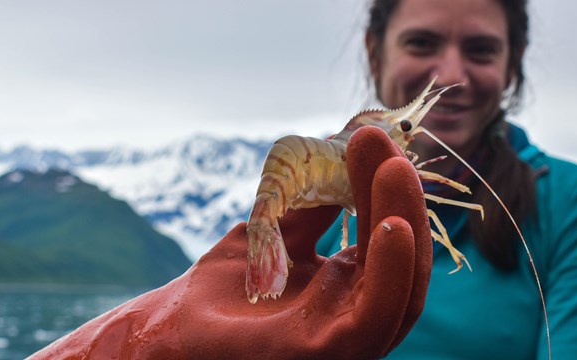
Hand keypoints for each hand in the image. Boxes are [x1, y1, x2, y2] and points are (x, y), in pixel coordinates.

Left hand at [29, 126, 432, 359]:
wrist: (174, 327)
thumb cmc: (224, 288)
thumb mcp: (274, 232)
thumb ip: (310, 204)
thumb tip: (338, 150)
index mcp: (349, 286)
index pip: (385, 234)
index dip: (385, 187)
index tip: (373, 138)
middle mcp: (356, 310)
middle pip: (402, 257)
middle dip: (399, 196)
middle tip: (385, 144)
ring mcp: (346, 334)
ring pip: (401, 287)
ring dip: (403, 221)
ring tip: (395, 170)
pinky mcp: (328, 350)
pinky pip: (375, 316)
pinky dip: (392, 272)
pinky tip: (391, 226)